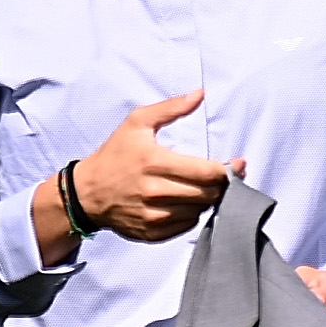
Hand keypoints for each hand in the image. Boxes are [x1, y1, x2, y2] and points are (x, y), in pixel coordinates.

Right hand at [38, 92, 242, 264]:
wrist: (86, 192)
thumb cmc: (114, 154)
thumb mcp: (137, 123)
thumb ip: (171, 108)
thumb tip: (200, 93)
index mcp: (154, 162)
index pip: (207, 172)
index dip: (229, 170)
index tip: (238, 164)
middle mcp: (155, 192)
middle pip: (208, 193)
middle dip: (220, 185)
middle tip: (222, 176)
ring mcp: (153, 215)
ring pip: (200, 211)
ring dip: (207, 199)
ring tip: (200, 187)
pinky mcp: (152, 232)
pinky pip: (187, 226)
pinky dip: (192, 214)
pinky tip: (185, 201)